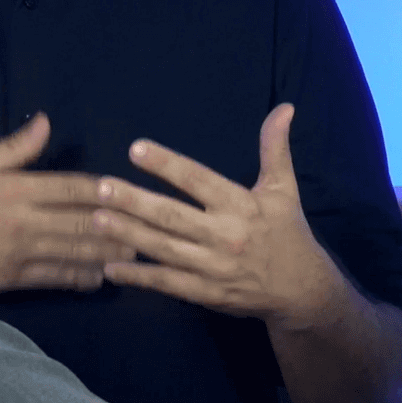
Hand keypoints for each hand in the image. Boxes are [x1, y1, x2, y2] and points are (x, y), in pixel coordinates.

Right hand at [0, 113, 135, 292]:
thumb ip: (15, 147)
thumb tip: (45, 122)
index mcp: (15, 187)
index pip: (73, 188)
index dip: (105, 189)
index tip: (129, 189)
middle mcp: (23, 221)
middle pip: (83, 223)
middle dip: (118, 226)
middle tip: (148, 225)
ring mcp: (19, 253)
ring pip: (75, 252)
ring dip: (108, 253)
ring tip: (136, 251)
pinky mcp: (13, 279)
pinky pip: (56, 278)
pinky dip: (82, 277)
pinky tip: (101, 276)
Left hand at [92, 103, 345, 330]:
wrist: (304, 291)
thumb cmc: (288, 233)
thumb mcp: (284, 189)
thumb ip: (275, 148)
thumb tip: (284, 108)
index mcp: (241, 205)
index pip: (197, 180)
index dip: (167, 164)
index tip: (136, 148)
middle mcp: (225, 236)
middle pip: (172, 216)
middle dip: (135, 202)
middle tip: (102, 187)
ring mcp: (213, 268)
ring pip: (164, 248)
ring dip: (129, 234)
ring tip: (97, 218)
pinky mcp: (206, 294)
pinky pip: (167, 283)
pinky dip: (138, 277)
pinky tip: (110, 268)